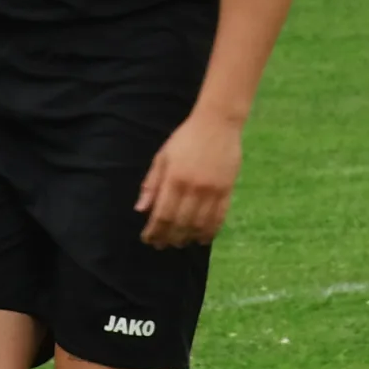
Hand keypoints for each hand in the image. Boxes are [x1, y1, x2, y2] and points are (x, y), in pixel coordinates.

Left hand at [136, 112, 242, 248]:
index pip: (162, 215)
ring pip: (199, 225)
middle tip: (162, 245)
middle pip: (180, 224)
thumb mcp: (162, 157)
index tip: (148, 239)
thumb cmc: (185, 138)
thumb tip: (141, 210)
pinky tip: (202, 238)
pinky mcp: (227, 190)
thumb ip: (152, 184)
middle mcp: (193, 188)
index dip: (154, 231)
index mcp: (174, 179)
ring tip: (179, 243)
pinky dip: (210, 232)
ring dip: (188, 238)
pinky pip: (219, 218)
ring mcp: (212, 191)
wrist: (217, 123)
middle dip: (168, 238)